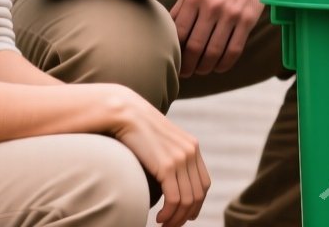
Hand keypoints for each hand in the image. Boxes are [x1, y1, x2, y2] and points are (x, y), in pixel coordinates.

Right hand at [107, 87, 210, 226]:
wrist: (124, 112)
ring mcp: (181, 158)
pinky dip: (169, 213)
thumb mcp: (159, 142)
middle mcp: (191, 152)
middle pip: (198, 194)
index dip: (196, 204)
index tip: (184, 216)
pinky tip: (159, 219)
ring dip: (176, 218)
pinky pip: (175, 198)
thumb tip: (165, 176)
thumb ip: (168, 156)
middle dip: (186, 215)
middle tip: (172, 226)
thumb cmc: (135, 128)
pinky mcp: (167, 165)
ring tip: (163, 225)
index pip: (203, 183)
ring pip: (188, 200)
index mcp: (192, 146)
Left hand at [172, 0, 263, 77]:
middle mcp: (212, 6)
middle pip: (195, 46)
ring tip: (200, 70)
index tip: (174, 61)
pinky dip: (224, 64)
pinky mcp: (248, 19)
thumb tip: (166, 35)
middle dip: (188, 65)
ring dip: (205, 67)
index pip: (179, 34)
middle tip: (185, 72)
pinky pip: (234, 50)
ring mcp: (231, 13)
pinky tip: (218, 67)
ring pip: (214, 52)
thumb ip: (181, 9)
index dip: (175, 52)